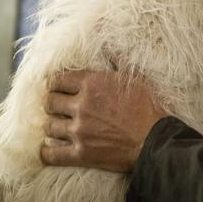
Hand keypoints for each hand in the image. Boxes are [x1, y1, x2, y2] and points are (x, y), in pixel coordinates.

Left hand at [40, 70, 166, 172]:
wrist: (156, 140)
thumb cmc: (149, 108)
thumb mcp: (136, 78)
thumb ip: (118, 62)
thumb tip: (109, 47)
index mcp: (92, 84)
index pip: (58, 79)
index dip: (55, 83)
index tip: (57, 87)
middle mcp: (81, 105)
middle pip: (50, 102)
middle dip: (52, 103)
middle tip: (56, 107)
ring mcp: (79, 131)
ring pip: (49, 126)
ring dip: (52, 126)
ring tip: (57, 126)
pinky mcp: (80, 154)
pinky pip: (52, 154)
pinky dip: (47, 152)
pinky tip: (48, 149)